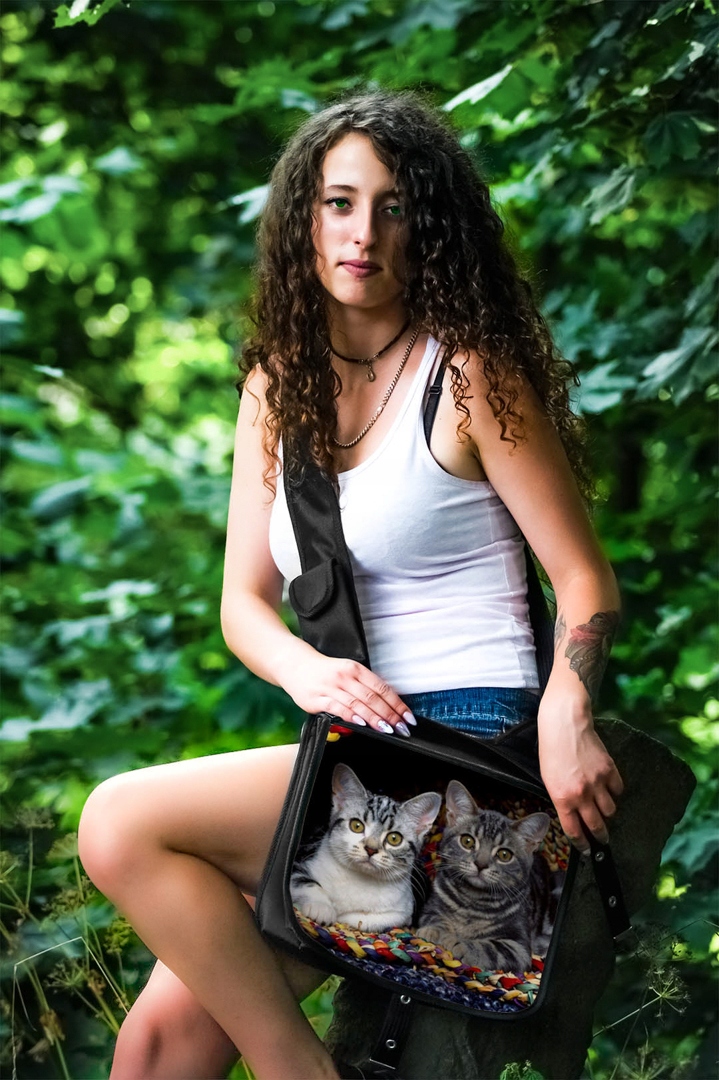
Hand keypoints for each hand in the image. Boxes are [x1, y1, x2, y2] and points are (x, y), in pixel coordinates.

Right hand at [280, 649, 414, 736]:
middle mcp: (345, 676)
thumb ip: (364, 687)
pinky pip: (337, 708)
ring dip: (374, 718)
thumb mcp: (347, 672)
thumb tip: (387, 706)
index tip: (408, 718)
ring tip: (387, 730)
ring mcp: (331, 687)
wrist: (294, 664)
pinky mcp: (317, 699)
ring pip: (357, 703)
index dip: (397, 704)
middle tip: (402, 728)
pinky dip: (351, 716)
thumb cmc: (324, 671)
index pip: (382, 688)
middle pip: (372, 697)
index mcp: (356, 669)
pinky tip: (361, 724)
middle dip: (390, 714)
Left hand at [537, 699, 622, 853]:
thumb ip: (561, 799)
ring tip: (604, 809)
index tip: (588, 850)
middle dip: (600, 836)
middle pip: (597, 826)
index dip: (582, 844)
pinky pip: (618, 790)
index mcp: (562, 798)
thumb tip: (573, 814)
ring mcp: (598, 783)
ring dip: (607, 812)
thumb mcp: (548, 779)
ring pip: (610, 810)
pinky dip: (615, 792)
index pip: (575, 831)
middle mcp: (582, 794)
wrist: (564, 724)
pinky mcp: (610, 770)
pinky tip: (609, 789)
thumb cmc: (551, 750)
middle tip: (603, 839)